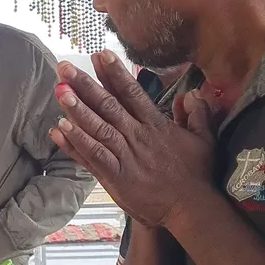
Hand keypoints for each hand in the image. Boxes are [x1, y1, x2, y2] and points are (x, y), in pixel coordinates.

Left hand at [50, 51, 215, 227]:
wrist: (190, 209)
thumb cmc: (197, 175)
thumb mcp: (204, 140)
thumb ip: (198, 114)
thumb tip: (193, 93)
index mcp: (155, 125)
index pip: (132, 93)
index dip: (115, 73)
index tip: (100, 55)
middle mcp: (137, 136)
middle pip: (108, 105)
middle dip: (85, 84)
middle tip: (65, 67)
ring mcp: (125, 156)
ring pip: (97, 128)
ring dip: (77, 109)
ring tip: (60, 90)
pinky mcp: (115, 177)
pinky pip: (92, 156)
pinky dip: (76, 142)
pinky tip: (59, 129)